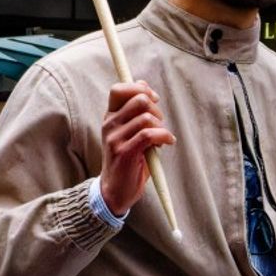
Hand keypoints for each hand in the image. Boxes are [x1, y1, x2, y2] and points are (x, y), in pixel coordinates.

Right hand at [99, 79, 175, 216]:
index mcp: (110, 117)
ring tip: (161, 138)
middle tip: (159, 123)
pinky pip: (149, 135)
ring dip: (161, 126)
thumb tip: (143, 84)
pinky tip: (166, 143)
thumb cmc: (127, 160)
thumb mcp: (129, 131)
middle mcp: (109, 125)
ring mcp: (115, 139)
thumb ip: (135, 109)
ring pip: (146, 118)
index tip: (152, 99)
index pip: (119, 89)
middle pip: (138, 99)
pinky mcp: (125, 152)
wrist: (115, 190)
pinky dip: (164, 136)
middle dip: (156, 109)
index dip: (139, 89)